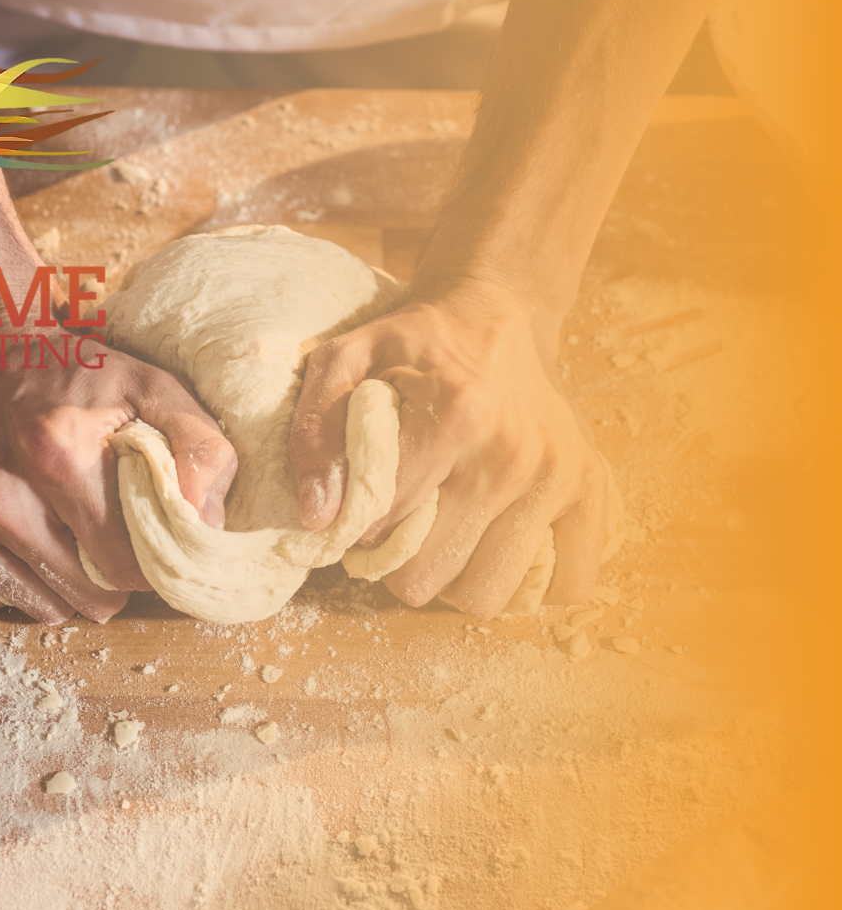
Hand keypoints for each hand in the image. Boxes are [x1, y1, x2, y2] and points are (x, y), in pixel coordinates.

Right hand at [0, 330, 236, 622]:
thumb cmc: (75, 371)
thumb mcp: (153, 388)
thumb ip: (201, 449)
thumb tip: (209, 525)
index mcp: (56, 456)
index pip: (121, 569)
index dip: (144, 569)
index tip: (148, 548)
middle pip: (77, 598)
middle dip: (106, 583)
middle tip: (110, 545)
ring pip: (31, 605)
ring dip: (59, 586)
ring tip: (68, 539)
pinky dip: (9, 579)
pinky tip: (23, 537)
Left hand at [289, 290, 606, 616]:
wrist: (501, 313)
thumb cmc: (416, 344)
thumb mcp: (347, 361)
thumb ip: (317, 432)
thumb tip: (321, 517)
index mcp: (454, 417)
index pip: (382, 531)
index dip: (361, 529)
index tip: (368, 507)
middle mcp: (513, 455)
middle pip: (427, 579)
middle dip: (402, 561)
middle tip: (407, 524)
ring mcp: (559, 478)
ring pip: (486, 596)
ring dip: (457, 578)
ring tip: (451, 535)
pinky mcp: (592, 492)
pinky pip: (566, 586)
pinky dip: (528, 583)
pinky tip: (500, 544)